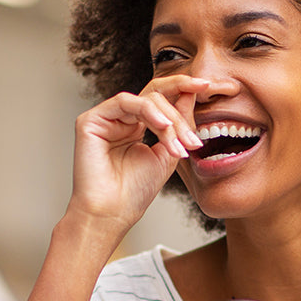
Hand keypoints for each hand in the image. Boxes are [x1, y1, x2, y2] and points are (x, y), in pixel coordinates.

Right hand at [67, 76, 206, 229]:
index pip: (161, 99)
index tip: (209, 86)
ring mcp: (105, 118)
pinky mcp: (90, 120)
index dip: (183, 88)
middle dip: (181, 114)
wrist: (112, 213)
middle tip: (194, 140)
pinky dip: (148, 111)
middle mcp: (121, 119)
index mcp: (136, 126)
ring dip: (169, 119)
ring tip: (180, 144)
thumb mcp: (168, 154)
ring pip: (145, 100)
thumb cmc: (135, 192)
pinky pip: (125, 102)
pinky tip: (163, 126)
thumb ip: (178, 124)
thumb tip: (191, 94)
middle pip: (156, 96)